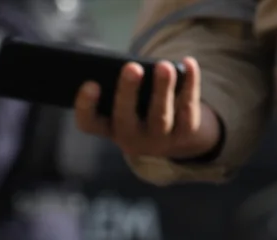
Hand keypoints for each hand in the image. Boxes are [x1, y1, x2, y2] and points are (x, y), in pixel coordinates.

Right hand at [73, 58, 222, 163]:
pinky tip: (188, 64)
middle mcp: (131, 139)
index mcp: (108, 127)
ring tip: (164, 66)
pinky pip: (188, 108)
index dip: (86, 106)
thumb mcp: (127, 98)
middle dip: (128, 92)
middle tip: (132, 68)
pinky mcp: (185, 133)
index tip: (90, 84)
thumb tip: (131, 62)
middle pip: (126, 119)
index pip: (89, 123)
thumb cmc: (142, 105)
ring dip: (162, 90)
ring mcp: (159, 140)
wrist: (177, 132)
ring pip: (160, 117)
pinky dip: (190, 84)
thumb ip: (120, 83)